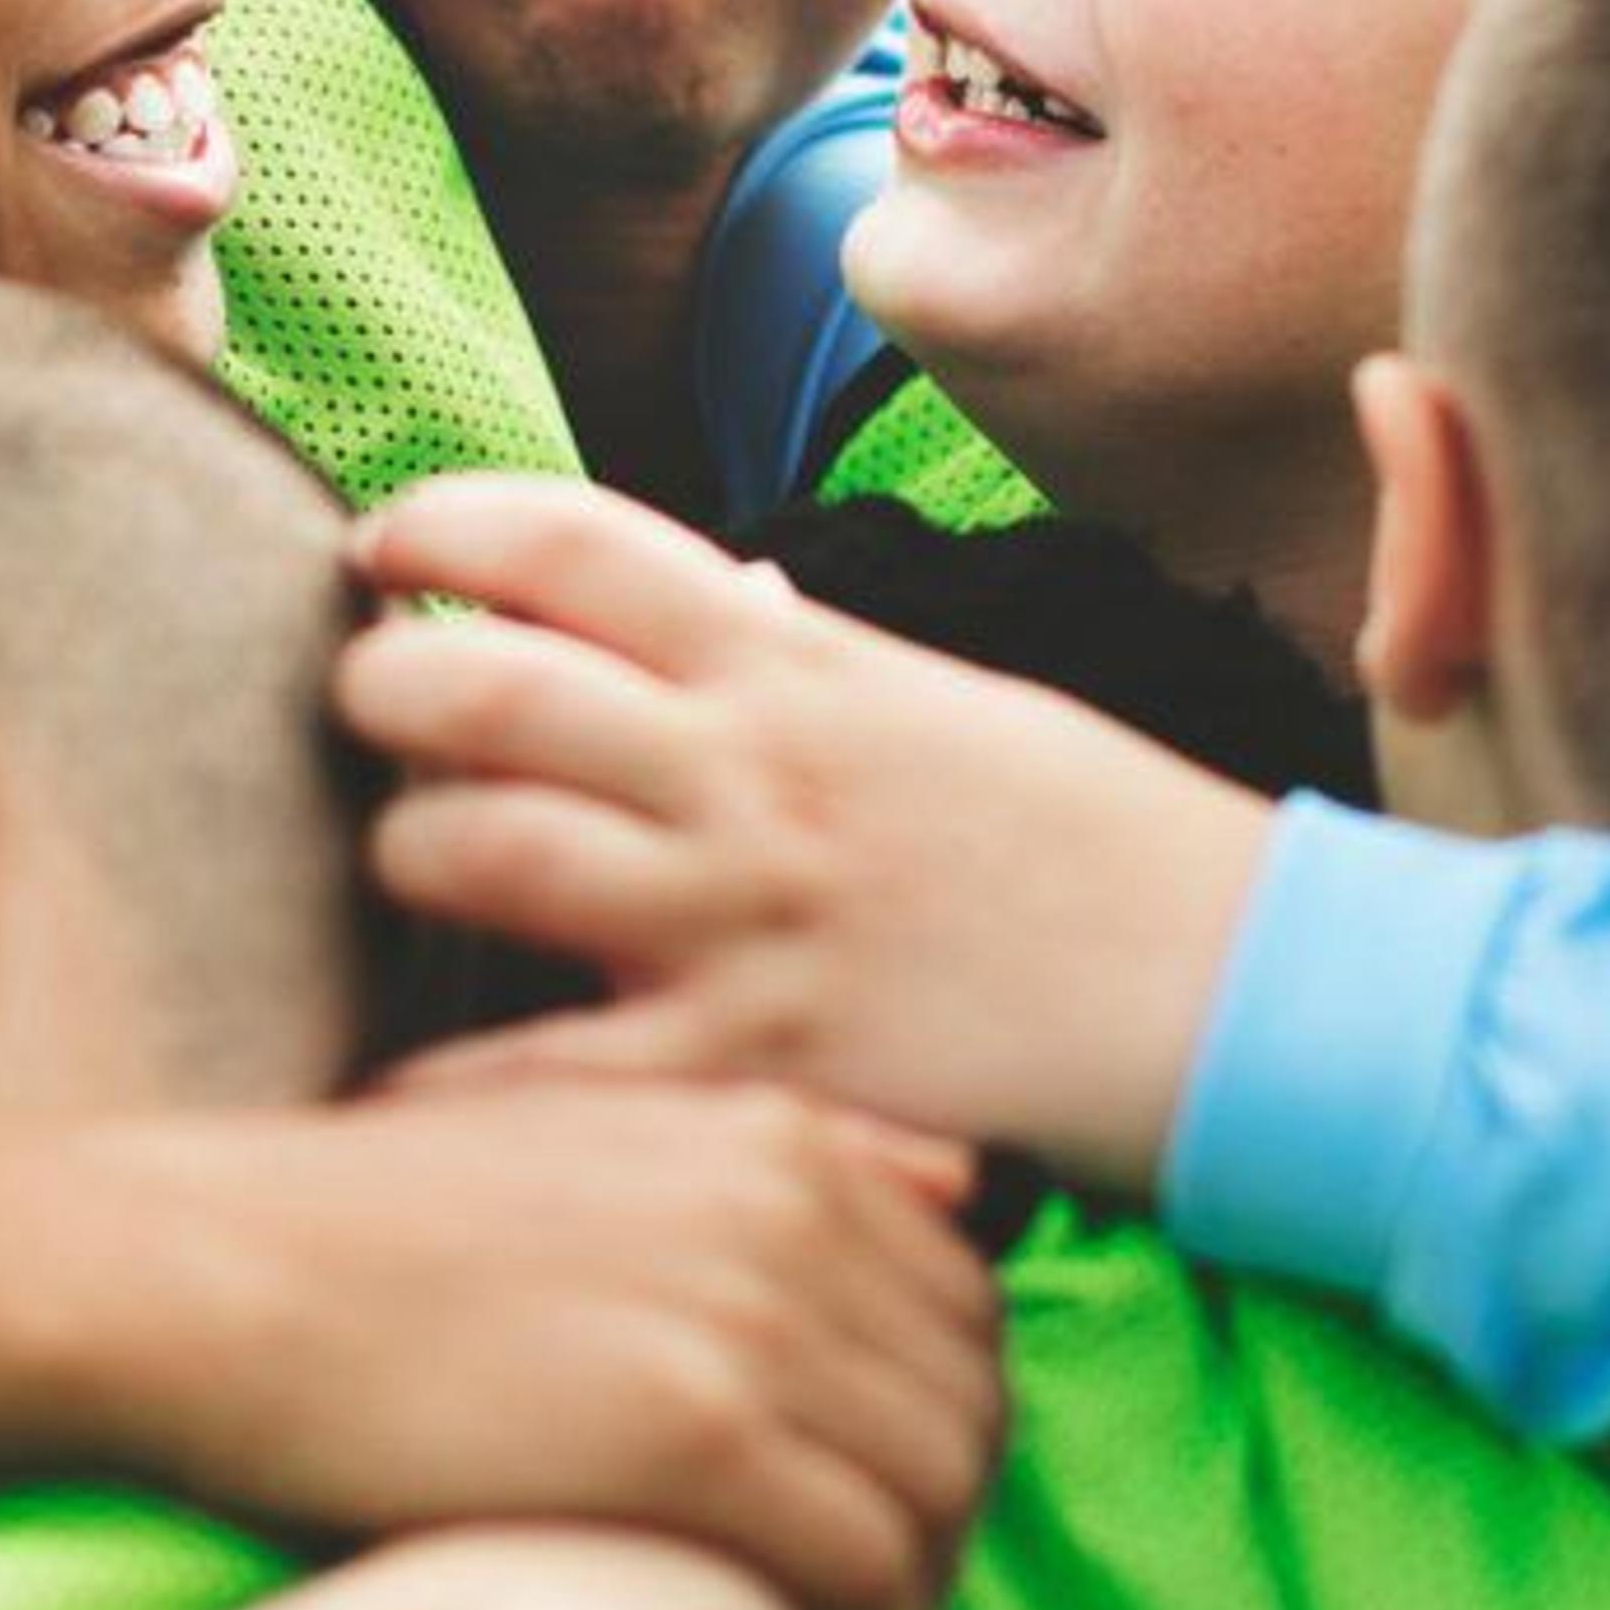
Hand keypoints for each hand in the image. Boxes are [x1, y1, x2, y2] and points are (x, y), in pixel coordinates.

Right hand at [102, 1085, 1001, 1609]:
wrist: (205, 1277)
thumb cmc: (365, 1230)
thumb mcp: (584, 1139)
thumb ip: (769, 1155)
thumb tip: (951, 1179)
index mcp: (771, 1135)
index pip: (961, 1302)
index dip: (940, 1423)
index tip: (879, 1504)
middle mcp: (789, 1207)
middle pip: (970, 1400)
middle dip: (945, 1518)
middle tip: (868, 1602)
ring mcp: (749, 1317)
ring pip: (936, 1493)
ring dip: (916, 1591)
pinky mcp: (694, 1436)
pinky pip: (864, 1566)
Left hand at [340, 475, 1271, 1210]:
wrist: (1250, 989)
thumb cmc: (1104, 845)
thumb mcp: (952, 706)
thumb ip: (811, 662)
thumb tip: (717, 604)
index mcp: (800, 666)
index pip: (573, 543)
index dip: (444, 522)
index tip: (383, 542)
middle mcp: (752, 773)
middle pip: (482, 688)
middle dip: (381, 685)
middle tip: (360, 706)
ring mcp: (746, 918)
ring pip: (478, 853)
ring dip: (403, 852)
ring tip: (400, 864)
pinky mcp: (756, 1065)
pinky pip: (545, 1073)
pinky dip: (445, 1085)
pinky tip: (391, 1087)